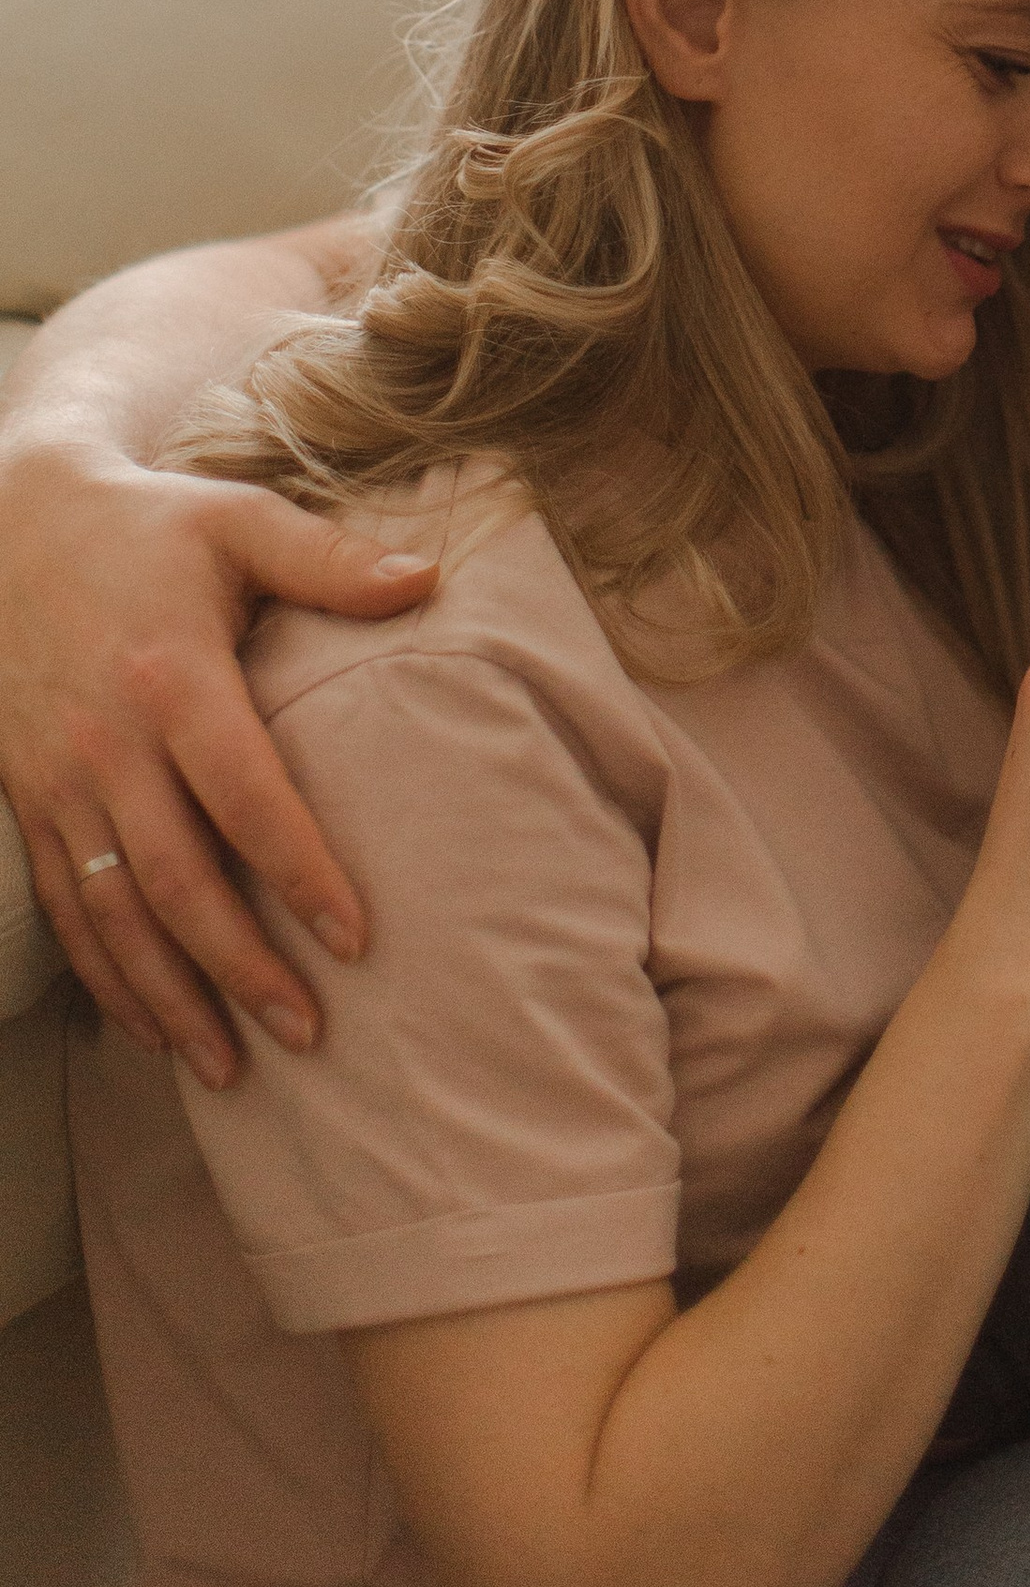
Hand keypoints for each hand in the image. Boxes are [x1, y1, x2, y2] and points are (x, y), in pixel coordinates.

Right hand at [0, 450, 436, 1085]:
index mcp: (170, 676)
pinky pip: (65, 909)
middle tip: (307, 1030)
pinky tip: (150, 1026)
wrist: (10, 525)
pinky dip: (105, 978)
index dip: (296, 869)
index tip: (353, 936)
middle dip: (239, 965)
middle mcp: (107, 742)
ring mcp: (58, 781)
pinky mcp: (27, 801)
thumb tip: (430, 579)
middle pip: (175, 879)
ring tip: (231, 1065)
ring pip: (112, 914)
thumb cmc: (149, 527)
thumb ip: (330, 560)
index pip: (241, 794)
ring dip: (170, 996)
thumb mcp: (239, 521)